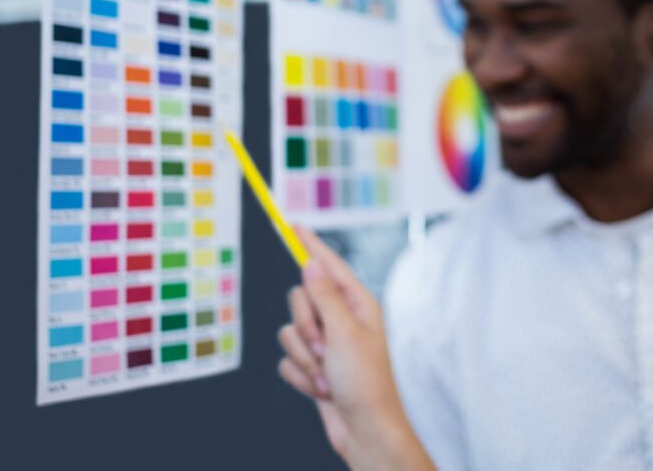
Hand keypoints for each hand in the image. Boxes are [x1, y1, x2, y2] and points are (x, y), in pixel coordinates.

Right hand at [277, 228, 434, 470]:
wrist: (364, 430)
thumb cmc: (365, 382)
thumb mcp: (345, 333)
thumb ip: (324, 297)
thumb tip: (312, 265)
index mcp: (357, 304)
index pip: (328, 265)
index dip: (309, 243)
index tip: (291, 223)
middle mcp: (341, 319)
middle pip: (300, 300)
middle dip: (306, 328)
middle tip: (325, 349)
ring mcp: (327, 343)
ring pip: (289, 332)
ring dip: (305, 359)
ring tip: (328, 377)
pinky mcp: (314, 365)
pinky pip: (287, 359)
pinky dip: (301, 377)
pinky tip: (322, 390)